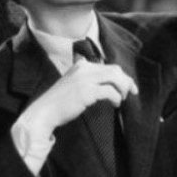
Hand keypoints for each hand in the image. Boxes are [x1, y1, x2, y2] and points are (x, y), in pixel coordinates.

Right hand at [24, 59, 138, 131]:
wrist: (45, 111)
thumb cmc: (60, 102)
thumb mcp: (73, 84)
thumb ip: (87, 80)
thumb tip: (107, 85)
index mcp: (81, 65)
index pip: (108, 66)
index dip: (122, 76)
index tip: (129, 86)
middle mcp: (84, 68)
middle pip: (114, 70)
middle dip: (126, 81)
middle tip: (131, 93)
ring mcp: (85, 79)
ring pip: (115, 78)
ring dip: (123, 88)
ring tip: (122, 99)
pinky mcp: (86, 91)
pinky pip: (110, 91)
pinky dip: (116, 98)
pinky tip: (115, 104)